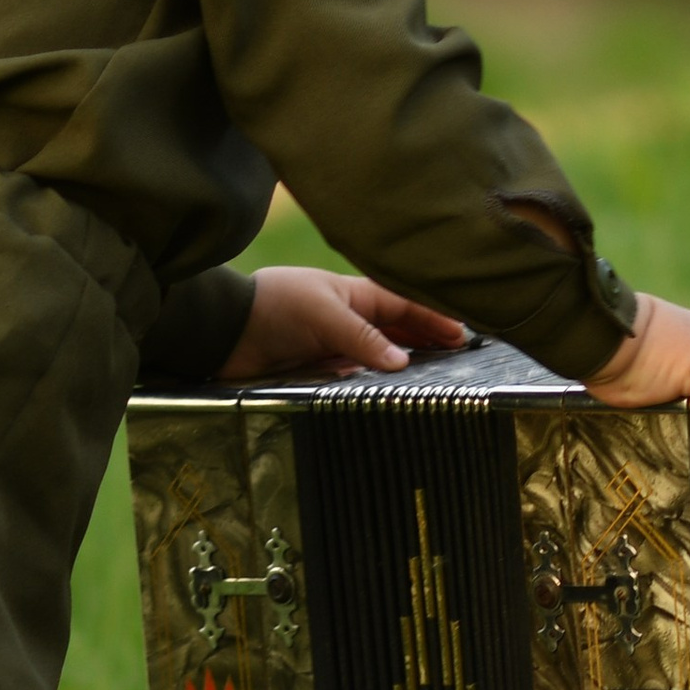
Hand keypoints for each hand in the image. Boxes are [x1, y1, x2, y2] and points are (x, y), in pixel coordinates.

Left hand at [220, 267, 466, 380]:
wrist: (223, 331)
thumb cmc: (275, 306)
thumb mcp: (324, 313)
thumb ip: (363, 338)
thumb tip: (403, 363)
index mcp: (357, 295)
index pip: (408, 305)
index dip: (436, 319)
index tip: (466, 336)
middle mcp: (352, 320)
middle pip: (401, 331)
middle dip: (431, 342)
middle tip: (464, 360)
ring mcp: (339, 346)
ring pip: (383, 356)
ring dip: (408, 365)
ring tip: (440, 380)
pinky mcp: (322, 371)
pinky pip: (360, 378)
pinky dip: (379, 384)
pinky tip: (395, 395)